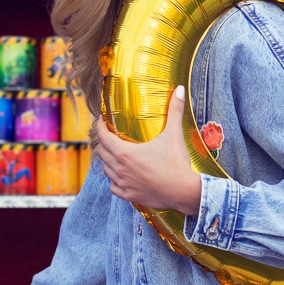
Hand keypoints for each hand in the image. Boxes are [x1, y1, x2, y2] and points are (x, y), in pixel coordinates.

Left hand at [97, 85, 201, 214]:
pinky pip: (113, 187)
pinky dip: (114, 180)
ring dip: (108, 161)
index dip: (100, 126)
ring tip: (115, 155)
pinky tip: (121, 176)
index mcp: (125, 153)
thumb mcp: (174, 134)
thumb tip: (180, 89)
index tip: (101, 120)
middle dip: (103, 142)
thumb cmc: (176, 162)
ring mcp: (123, 183)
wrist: (183, 191)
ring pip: (106, 170)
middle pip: (102, 153)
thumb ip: (175, 110)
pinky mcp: (129, 196)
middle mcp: (120, 168)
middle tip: (109, 135)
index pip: (103, 137)